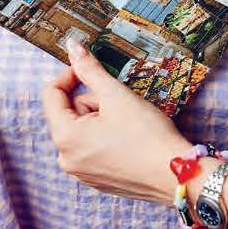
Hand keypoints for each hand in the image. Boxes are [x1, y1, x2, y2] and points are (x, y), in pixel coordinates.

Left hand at [40, 39, 190, 203]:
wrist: (176, 174)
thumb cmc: (147, 136)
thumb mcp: (116, 95)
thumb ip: (90, 70)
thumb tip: (74, 47)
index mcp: (65, 136)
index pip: (51, 94)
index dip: (70, 75)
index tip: (90, 69)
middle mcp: (67, 158)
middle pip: (68, 114)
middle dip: (92, 103)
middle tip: (120, 103)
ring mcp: (81, 173)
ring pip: (81, 132)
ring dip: (99, 121)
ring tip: (128, 124)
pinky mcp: (97, 181)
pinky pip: (92, 151)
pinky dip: (106, 140)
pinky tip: (128, 141)